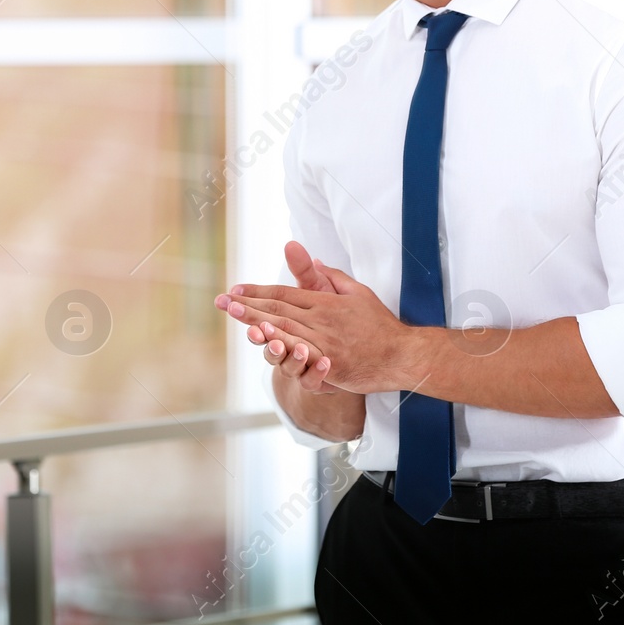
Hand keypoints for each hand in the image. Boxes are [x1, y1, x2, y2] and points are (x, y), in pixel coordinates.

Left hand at [216, 241, 413, 394]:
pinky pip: (301, 354)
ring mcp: (325, 342)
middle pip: (278, 308)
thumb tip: (314, 260)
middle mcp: (322, 319)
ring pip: (284, 328)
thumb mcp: (358, 292)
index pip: (284, 293)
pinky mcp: (330, 364)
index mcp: (325, 302)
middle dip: (247, 304)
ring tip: (234, 314)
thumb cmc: (379, 324)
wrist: (402, 355)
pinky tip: (264, 341)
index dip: (258, 291)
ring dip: (255, 321)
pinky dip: (281, 346)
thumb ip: (332, 277)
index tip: (236, 290)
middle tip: (222, 301)